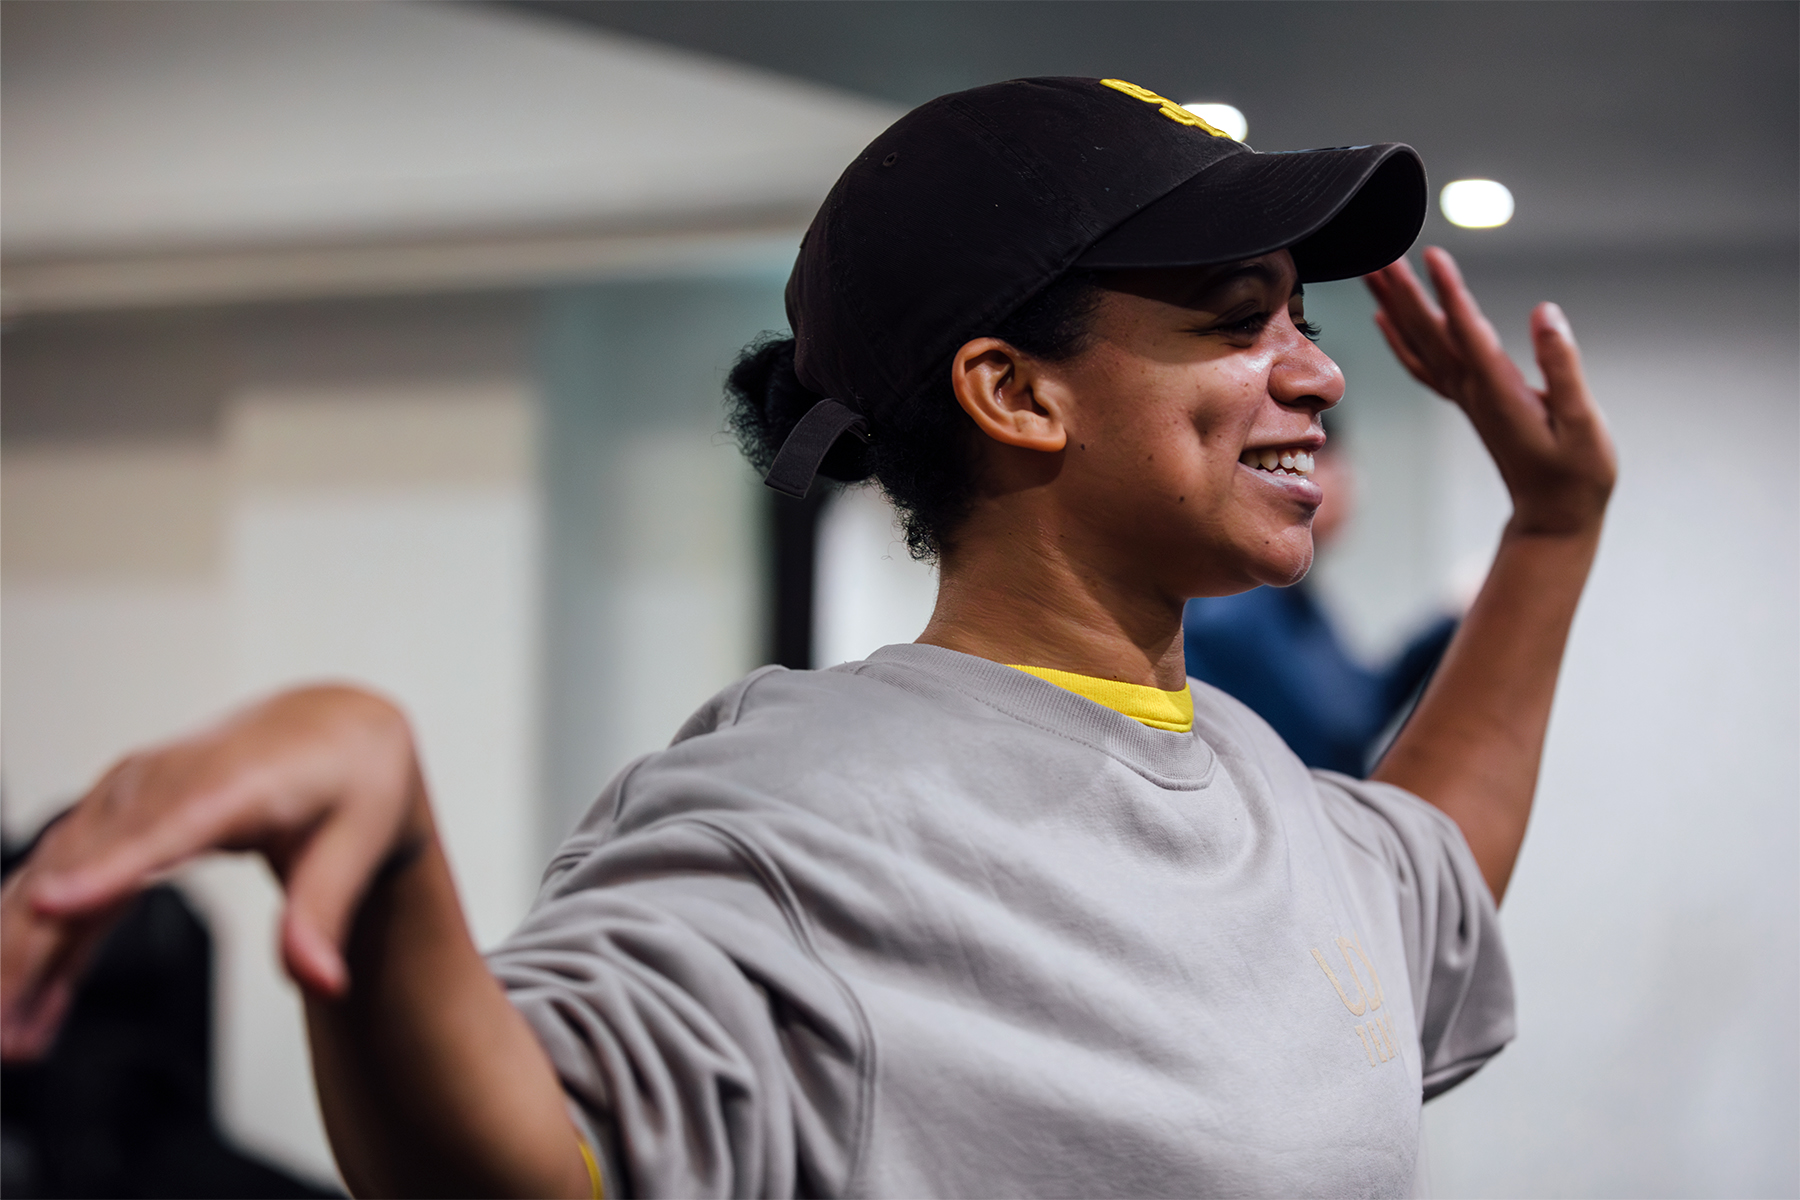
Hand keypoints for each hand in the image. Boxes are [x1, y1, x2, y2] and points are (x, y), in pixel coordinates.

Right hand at [1, 686, 427, 1060]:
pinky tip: (33, 1015)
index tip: (47, 907)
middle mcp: (164, 781)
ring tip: (9, 1044)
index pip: (161, 831)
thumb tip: (322, 982)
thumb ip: (325, 913)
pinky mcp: (115, 817)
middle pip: (82, 864)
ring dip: (19, 957)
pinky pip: (65, 882)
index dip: (103, 871)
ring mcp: (129, 795)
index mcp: (231, 782)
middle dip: (31, 948)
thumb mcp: (359, 842)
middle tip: (7, 1037)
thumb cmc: (351, 780)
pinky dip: (44, 947)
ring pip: (55, 876)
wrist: (333, 728)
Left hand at [1365, 246, 1616, 536]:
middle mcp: (1473, 389)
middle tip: (1376, 253)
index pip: (1467, 331)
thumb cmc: (1578, 471)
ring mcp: (1467, 395)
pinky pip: (1424, 365)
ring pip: (1420, 343)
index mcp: (1499, 389)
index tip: (1430, 255)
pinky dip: (1400, 340)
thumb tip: (1545, 312)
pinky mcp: (1470, 400)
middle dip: (1403, 292)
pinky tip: (1384, 319)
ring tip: (1373, 271)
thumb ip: (1562, 366)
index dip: (1449, 292)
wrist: (1554, 515)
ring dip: (1395, 306)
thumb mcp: (1582, 421)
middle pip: (1429, 332)